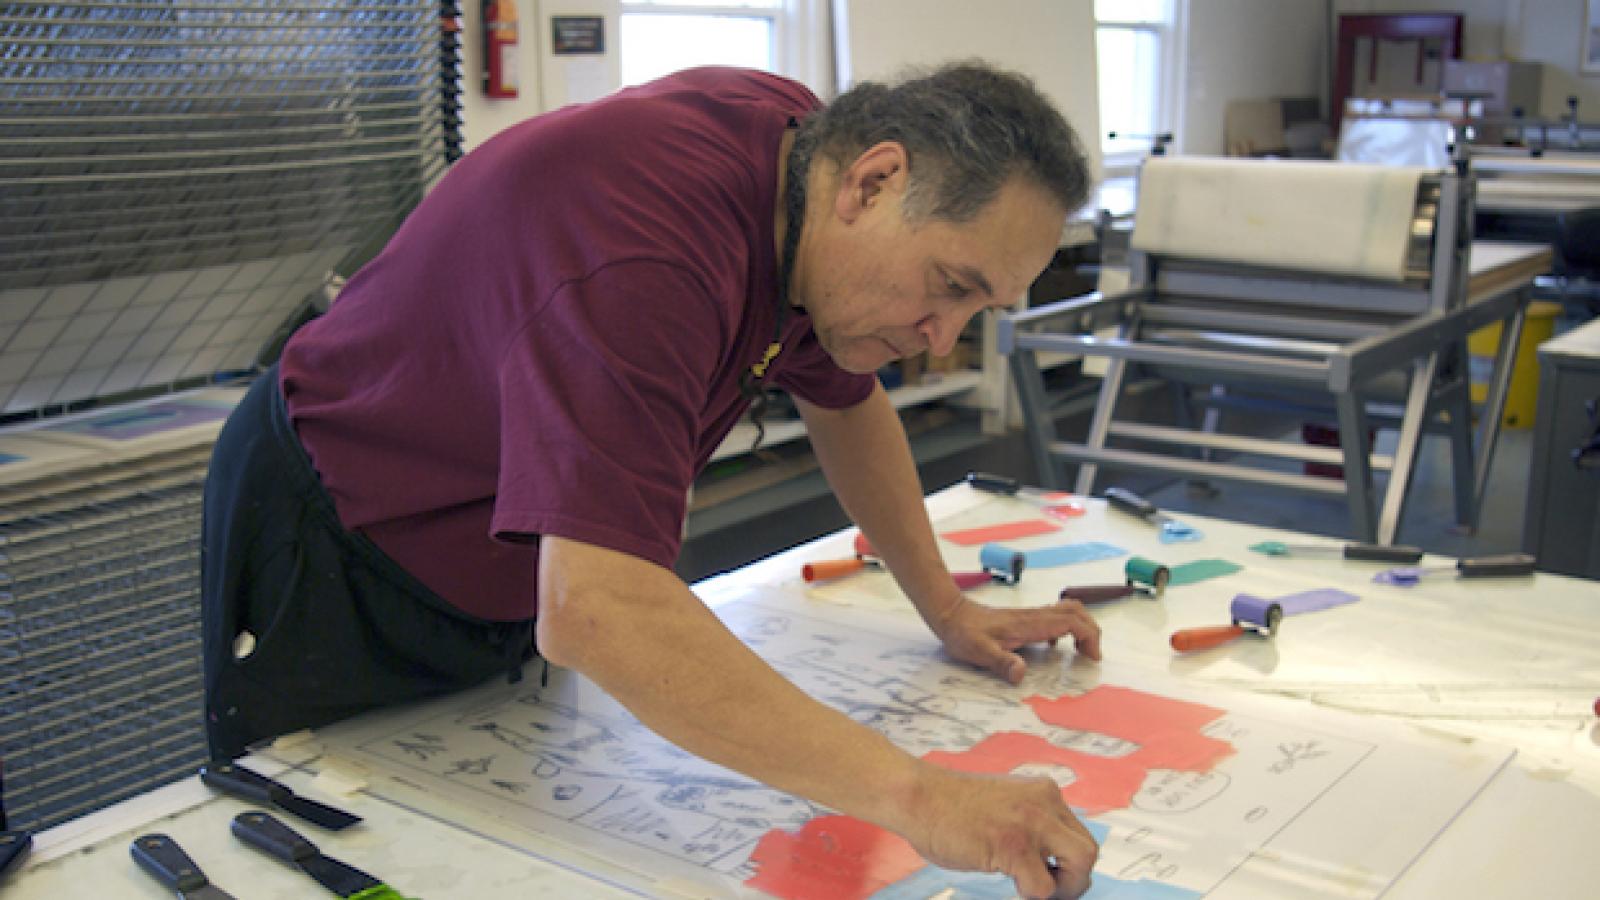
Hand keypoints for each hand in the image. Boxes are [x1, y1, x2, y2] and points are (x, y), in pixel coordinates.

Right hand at [901, 764, 1097, 898]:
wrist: (917, 796)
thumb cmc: (948, 808)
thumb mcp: (1004, 805)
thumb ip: (1029, 822)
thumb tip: (1047, 862)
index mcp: (1044, 792)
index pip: (1077, 833)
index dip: (1067, 862)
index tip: (1050, 875)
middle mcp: (1045, 802)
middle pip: (1088, 850)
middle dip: (1075, 880)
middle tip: (1051, 891)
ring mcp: (1031, 822)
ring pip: (1080, 865)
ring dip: (1063, 889)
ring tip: (1031, 890)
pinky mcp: (1013, 845)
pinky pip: (1044, 887)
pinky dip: (1031, 895)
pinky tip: (1009, 883)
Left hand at [932, 597, 1101, 684]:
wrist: (951, 614)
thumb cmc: (964, 634)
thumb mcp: (980, 652)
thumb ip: (1001, 662)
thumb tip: (1021, 674)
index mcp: (1030, 624)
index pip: (1071, 621)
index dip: (1089, 636)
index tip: (1091, 657)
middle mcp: (1034, 616)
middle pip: (1076, 611)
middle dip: (1091, 629)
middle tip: (1091, 654)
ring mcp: (1030, 615)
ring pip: (1067, 611)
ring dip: (1081, 627)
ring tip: (1080, 651)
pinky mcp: (1024, 618)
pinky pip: (1054, 616)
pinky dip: (1066, 627)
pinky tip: (1054, 645)